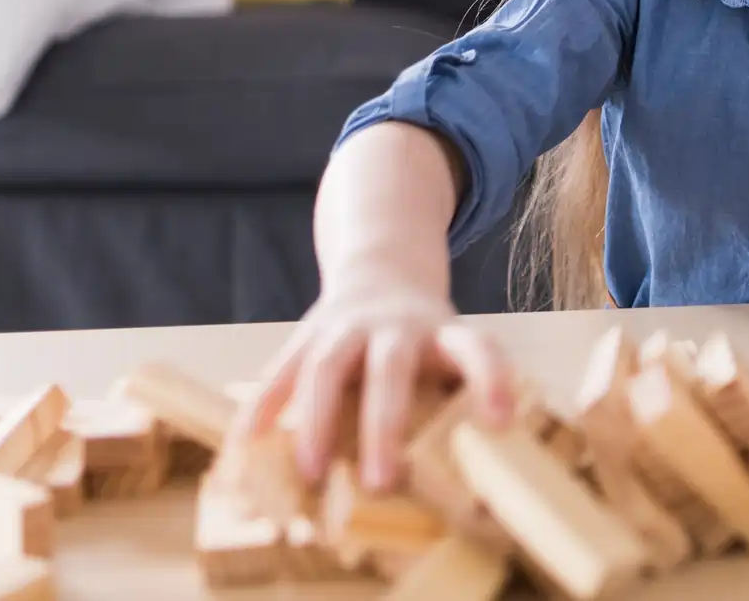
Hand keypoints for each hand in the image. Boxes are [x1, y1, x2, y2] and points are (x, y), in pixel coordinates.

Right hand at [238, 266, 516, 491]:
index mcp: (443, 332)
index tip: (502, 419)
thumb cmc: (424, 336)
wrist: (383, 266)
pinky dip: (263, 407)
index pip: (476, 348)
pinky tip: (247, 444)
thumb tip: (470, 479)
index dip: (491, 379)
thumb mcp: (452, 348)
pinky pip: (282, 370)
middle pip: (390, 369)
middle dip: (384, 426)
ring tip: (312, 474)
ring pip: (327, 367)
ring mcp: (347, 325)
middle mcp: (396, 325)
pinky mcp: (308, 334)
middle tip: (382, 482)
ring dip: (317, 422)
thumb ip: (457, 396)